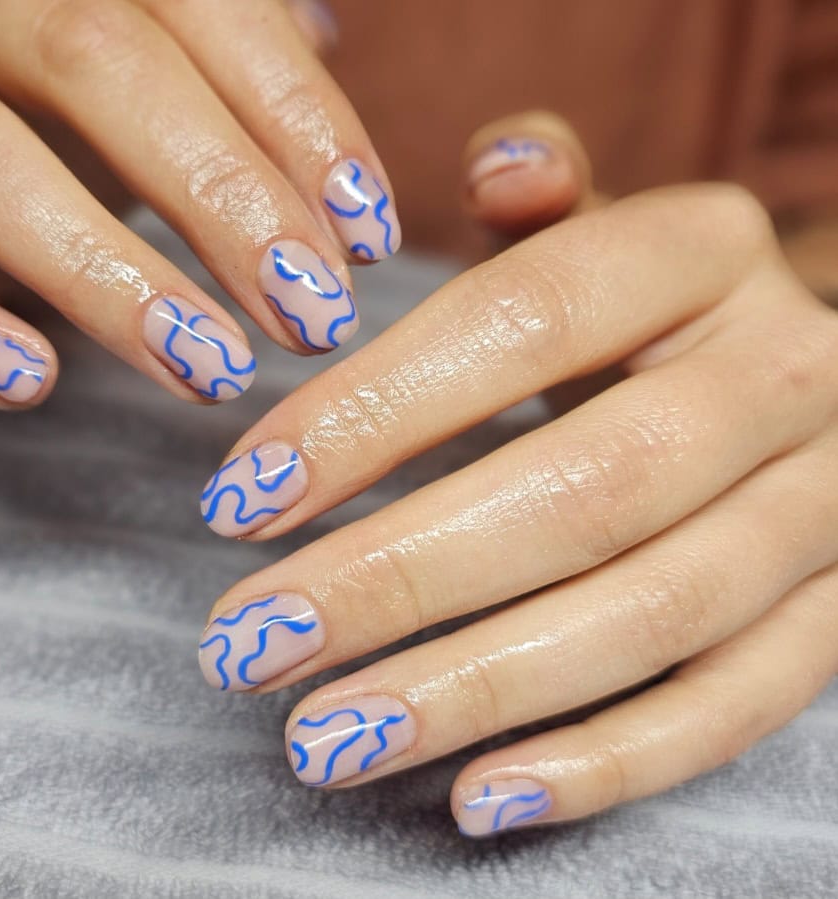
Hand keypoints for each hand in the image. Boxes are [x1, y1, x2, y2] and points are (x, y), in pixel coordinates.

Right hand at [0, 0, 397, 407]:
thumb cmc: (52, 117)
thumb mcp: (149, 91)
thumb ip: (237, 94)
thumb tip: (349, 156)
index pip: (206, 8)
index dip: (300, 123)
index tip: (370, 239)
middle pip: (98, 61)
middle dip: (223, 198)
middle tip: (312, 318)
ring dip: (101, 271)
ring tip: (210, 370)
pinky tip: (29, 381)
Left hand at [195, 112, 837, 835]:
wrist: (789, 381)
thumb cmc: (645, 312)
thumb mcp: (601, 234)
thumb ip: (544, 201)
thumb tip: (505, 161)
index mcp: (704, 254)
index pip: (524, 321)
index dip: (372, 414)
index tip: (239, 502)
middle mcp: (786, 377)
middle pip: (581, 492)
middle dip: (397, 580)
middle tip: (250, 646)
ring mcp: (827, 510)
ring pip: (649, 618)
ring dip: (470, 691)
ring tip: (322, 740)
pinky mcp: (836, 620)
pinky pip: (733, 710)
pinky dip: (604, 764)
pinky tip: (472, 798)